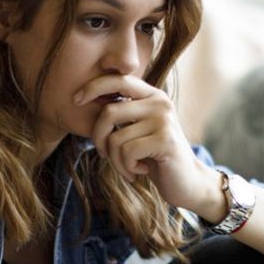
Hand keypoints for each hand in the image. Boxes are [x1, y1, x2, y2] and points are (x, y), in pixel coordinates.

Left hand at [74, 75, 219, 212]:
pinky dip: (127, 168)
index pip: (118, 80)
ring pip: (115, 139)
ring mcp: (164, 120)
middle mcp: (159, 103)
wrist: (187, 183)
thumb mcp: (138, 130)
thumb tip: (84, 100)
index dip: (94, 87)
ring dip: (116, 161)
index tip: (76, 100)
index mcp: (152, 96)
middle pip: (108, 113)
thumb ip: (122, 115)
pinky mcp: (165, 140)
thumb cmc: (155, 158)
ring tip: (129, 168)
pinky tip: (140, 171)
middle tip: (105, 155)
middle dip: (99, 139)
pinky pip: (127, 152)